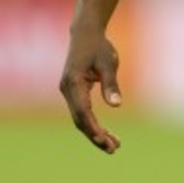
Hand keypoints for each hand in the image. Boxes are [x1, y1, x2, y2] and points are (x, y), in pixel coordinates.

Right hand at [59, 27, 122, 153]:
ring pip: (80, 118)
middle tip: (113, 149)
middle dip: (95, 136)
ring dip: (95, 133)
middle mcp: (66, 89)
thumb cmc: (98, 46)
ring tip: (114, 146)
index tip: (105, 141)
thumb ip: (111, 84)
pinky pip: (81, 112)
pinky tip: (106, 133)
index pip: (82, 111)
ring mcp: (68, 92)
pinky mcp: (73, 92)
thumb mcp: (109, 62)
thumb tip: (116, 105)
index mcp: (73, 81)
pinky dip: (93, 123)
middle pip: (79, 120)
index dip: (93, 128)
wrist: (85, 33)